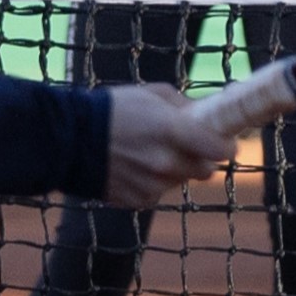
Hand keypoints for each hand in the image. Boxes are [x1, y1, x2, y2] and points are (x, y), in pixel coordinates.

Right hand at [98, 84, 238, 207]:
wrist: (69, 138)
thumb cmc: (112, 110)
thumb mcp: (151, 95)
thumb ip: (185, 106)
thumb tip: (208, 112)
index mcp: (174, 132)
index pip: (221, 151)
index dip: (226, 147)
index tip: (225, 144)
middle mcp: (167, 163)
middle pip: (206, 170)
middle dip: (201, 159)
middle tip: (186, 146)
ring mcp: (152, 185)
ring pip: (180, 181)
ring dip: (173, 170)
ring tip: (148, 153)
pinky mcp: (138, 201)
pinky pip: (157, 193)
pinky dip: (151, 184)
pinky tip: (133, 167)